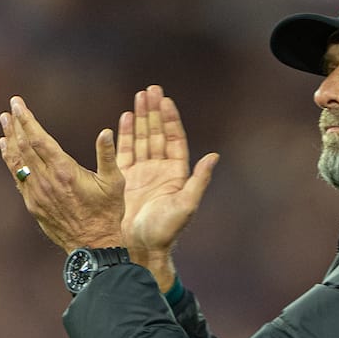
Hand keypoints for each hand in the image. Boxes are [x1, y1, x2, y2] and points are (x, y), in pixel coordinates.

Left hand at [0, 96, 124, 252]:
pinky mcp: (32, 204)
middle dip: (16, 125)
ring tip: (4, 123)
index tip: (19, 104)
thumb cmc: (107, 213)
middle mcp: (46, 181)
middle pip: (24, 146)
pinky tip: (7, 150)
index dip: (27, 120)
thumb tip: (105, 131)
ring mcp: (36, 194)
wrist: (92, 246)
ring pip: (18, 162)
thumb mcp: (114, 183)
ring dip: (10, 140)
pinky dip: (11, 161)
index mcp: (65, 171)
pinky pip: (18, 177)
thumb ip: (107, 155)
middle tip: (10, 108)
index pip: (39, 139)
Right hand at [118, 86, 218, 286]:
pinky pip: (126, 151)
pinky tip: (126, 118)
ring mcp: (142, 173)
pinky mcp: (125, 179)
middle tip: (151, 89)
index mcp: (177, 174)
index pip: (174, 139)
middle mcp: (160, 170)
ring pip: (142, 139)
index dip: (170, 119)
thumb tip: (214, 156)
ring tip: (139, 97)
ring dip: (141, 118)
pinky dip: (126, 134)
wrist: (140, 248)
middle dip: (154, 111)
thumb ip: (199, 180)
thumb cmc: (165, 231)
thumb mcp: (186, 205)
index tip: (165, 100)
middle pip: (158, 133)